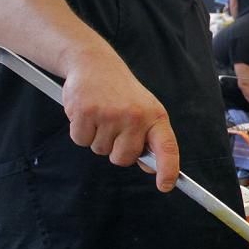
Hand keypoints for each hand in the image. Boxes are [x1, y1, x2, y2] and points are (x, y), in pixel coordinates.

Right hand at [61, 52, 179, 191]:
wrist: (94, 63)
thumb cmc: (121, 92)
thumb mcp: (143, 111)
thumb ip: (147, 139)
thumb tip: (151, 168)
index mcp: (155, 116)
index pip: (167, 148)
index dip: (168, 169)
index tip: (165, 185)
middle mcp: (135, 116)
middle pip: (124, 159)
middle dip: (116, 150)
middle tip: (114, 127)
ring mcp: (110, 114)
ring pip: (100, 151)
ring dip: (97, 138)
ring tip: (101, 115)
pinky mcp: (86, 112)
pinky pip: (81, 141)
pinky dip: (80, 131)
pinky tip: (87, 112)